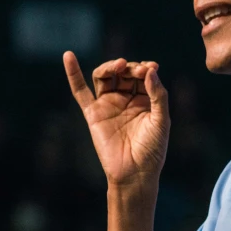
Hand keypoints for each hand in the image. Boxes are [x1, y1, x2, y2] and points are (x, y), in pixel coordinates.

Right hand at [64, 52, 169, 187]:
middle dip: (130, 67)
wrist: (134, 173)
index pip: (142, 75)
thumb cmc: (152, 149)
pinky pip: (80, 92)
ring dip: (110, 66)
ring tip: (119, 64)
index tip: (150, 68)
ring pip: (104, 77)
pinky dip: (73, 74)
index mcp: (145, 99)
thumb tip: (150, 69)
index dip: (145, 68)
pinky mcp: (93, 114)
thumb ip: (158, 94)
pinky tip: (68, 56)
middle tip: (137, 70)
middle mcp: (125, 99)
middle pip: (123, 72)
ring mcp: (108, 105)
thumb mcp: (161, 120)